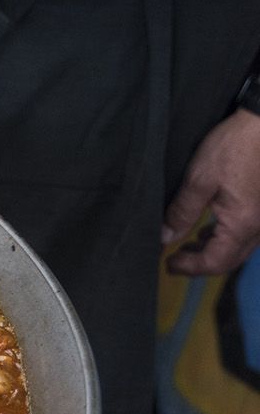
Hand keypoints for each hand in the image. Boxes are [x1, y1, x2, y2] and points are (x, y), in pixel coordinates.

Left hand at [164, 108, 259, 274]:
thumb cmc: (235, 146)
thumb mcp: (200, 179)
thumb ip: (181, 212)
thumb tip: (165, 237)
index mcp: (243, 224)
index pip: (215, 262)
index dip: (190, 268)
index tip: (169, 264)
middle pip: (230, 260)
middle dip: (202, 263)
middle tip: (175, 258)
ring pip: (241, 248)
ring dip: (215, 250)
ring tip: (190, 243)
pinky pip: (249, 233)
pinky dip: (228, 236)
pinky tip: (212, 226)